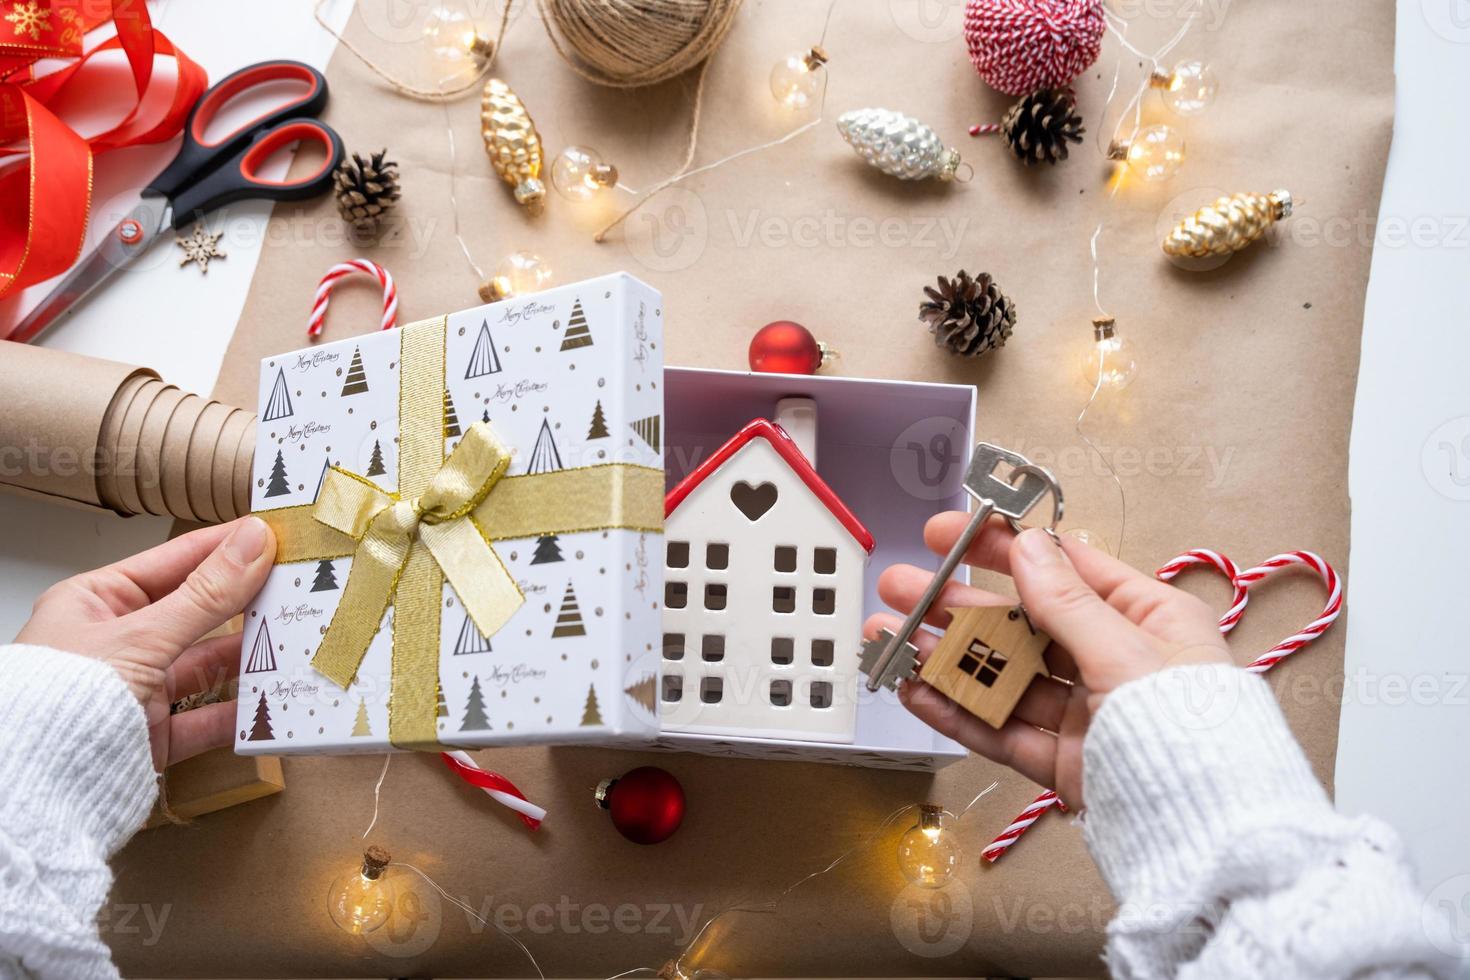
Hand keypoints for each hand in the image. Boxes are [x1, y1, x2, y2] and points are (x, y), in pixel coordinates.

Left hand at [16, 517, 275, 771]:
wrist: (36, 792)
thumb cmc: (60, 701)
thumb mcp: (142, 636)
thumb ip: (206, 594)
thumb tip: (254, 541)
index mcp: (96, 602)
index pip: (174, 561)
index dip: (225, 547)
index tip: (275, 535)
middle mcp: (116, 643)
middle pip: (196, 612)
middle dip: (246, 603)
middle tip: (298, 585)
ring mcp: (135, 690)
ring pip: (206, 665)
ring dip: (249, 657)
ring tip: (296, 639)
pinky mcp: (151, 735)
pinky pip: (206, 717)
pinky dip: (240, 711)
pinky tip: (273, 698)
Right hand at [864, 517, 1229, 807]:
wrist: (1210, 832)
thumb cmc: (1191, 732)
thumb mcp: (1128, 651)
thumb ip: (1067, 603)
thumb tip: (1026, 547)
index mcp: (1148, 618)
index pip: (1063, 566)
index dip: (1000, 546)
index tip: (946, 532)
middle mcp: (1116, 661)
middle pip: (1021, 622)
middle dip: (955, 603)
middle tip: (902, 588)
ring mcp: (1087, 713)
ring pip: (1003, 675)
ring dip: (945, 656)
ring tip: (890, 640)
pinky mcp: (1065, 762)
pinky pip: (1000, 729)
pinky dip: (956, 710)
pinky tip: (915, 690)